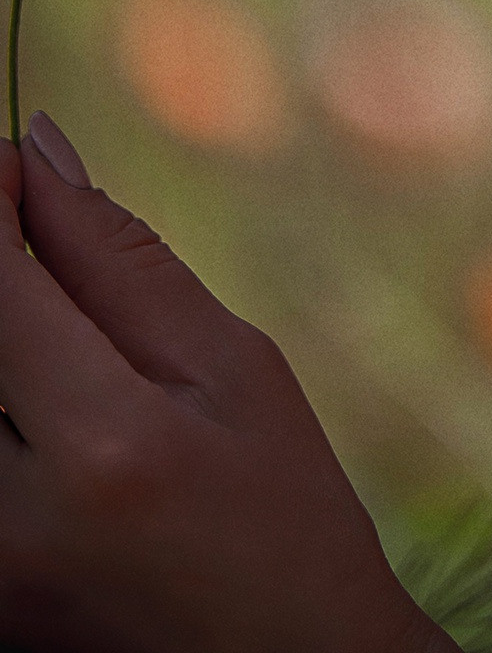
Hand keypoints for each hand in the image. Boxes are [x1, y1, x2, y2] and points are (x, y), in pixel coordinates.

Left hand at [0, 116, 451, 652]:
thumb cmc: (283, 513)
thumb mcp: (234, 369)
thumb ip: (123, 262)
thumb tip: (38, 148)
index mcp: (105, 445)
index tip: (14, 168)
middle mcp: (10, 522)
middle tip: (39, 256)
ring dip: (5, 347)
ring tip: (71, 366)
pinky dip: (7, 404)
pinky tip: (52, 416)